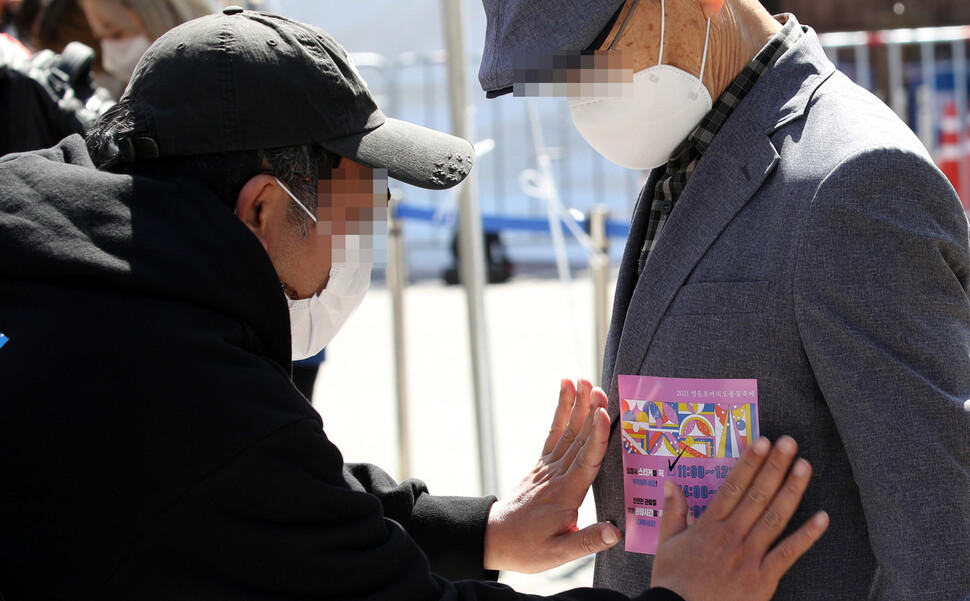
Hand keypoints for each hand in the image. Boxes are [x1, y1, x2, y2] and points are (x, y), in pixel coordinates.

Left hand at [483, 378, 620, 572]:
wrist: (495, 538)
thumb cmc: (528, 548)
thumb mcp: (558, 553)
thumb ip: (587, 541)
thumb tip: (615, 532)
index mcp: (565, 495)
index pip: (585, 462)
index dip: (596, 438)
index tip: (604, 414)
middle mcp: (556, 475)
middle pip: (577, 439)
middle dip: (589, 412)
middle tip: (598, 387)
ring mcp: (548, 467)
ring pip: (566, 431)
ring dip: (575, 405)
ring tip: (582, 379)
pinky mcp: (542, 464)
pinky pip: (554, 433)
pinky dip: (561, 411)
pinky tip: (567, 392)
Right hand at [651, 436, 828, 600]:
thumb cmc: (673, 582)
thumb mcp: (665, 544)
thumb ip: (672, 512)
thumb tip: (670, 483)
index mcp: (708, 526)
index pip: (732, 486)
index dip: (749, 463)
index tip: (762, 442)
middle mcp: (731, 536)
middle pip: (757, 495)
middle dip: (774, 467)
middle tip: (789, 443)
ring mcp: (749, 556)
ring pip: (774, 517)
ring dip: (791, 490)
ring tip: (804, 466)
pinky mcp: (763, 578)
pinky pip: (788, 554)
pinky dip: (807, 536)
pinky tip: (822, 518)